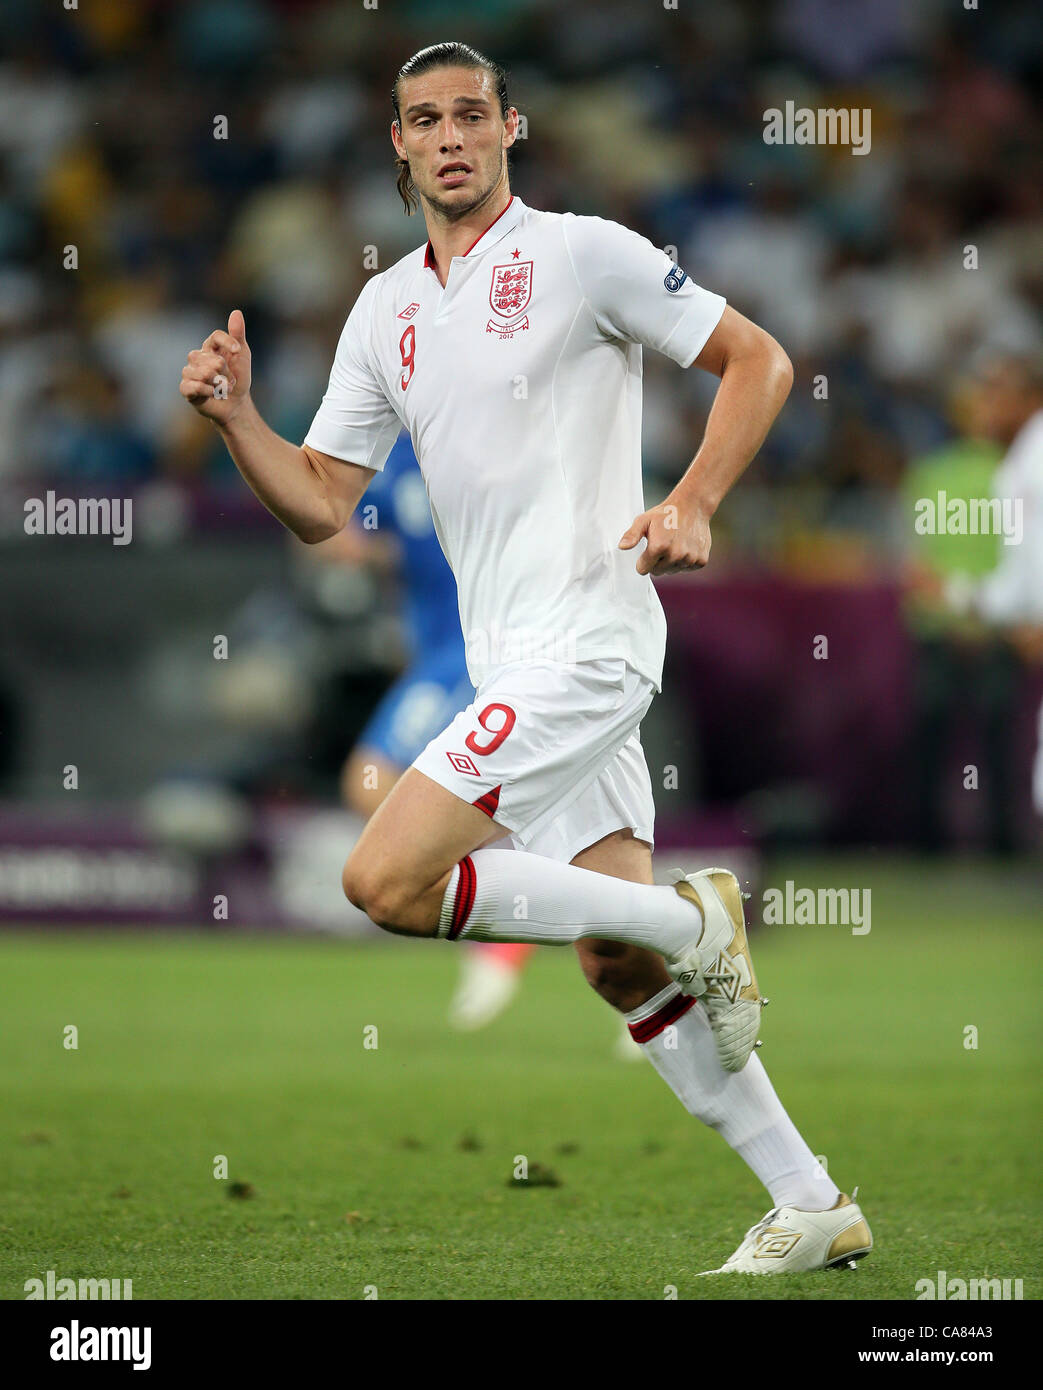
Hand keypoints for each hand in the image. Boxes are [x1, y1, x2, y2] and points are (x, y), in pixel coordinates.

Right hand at [180, 309, 251, 424]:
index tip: (238, 352)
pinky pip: (196, 386)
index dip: (228, 343)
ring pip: (205, 373)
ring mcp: (189, 372)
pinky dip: (209, 391)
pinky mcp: (185, 388)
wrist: (236, 403)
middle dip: (227, 374)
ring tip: (222, 388)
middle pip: (214, 360)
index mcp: (209, 346)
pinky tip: (212, 394)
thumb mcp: (242, 355)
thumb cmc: (238, 377)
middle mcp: (196, 357)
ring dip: (220, 384)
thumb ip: (238, 334)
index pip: (215, 336)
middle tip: (228, 380)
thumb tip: (236, 312)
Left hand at [618, 497, 712, 575]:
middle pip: (657, 572)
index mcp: (659, 547)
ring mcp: (689, 559)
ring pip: (672, 571)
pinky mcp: (701, 561)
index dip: (643, 560)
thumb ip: (632, 535)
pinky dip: (685, 561)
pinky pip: (687, 568)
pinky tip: (686, 546)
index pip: (643, 569)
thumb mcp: (644, 520)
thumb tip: (622, 547)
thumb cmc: (667, 513)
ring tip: (675, 543)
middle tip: (663, 543)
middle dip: (657, 561)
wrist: (693, 506)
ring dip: (671, 561)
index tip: (648, 549)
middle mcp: (675, 555)